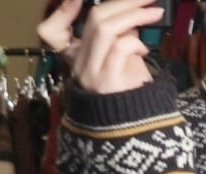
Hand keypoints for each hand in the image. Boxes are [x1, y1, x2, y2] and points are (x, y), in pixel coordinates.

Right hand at [37, 0, 162, 93]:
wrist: (141, 129)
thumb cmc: (132, 94)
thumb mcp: (122, 60)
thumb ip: (120, 37)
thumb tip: (131, 13)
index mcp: (77, 60)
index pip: (50, 33)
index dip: (62, 11)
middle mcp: (79, 66)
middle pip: (94, 20)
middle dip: (122, 3)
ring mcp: (91, 74)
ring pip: (105, 28)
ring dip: (133, 15)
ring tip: (154, 11)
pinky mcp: (106, 82)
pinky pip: (119, 48)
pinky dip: (134, 42)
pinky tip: (145, 49)